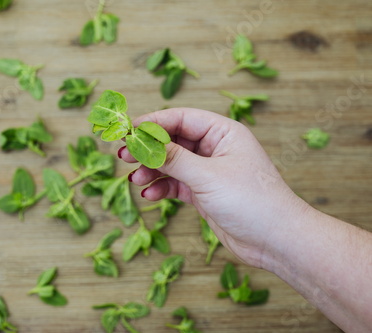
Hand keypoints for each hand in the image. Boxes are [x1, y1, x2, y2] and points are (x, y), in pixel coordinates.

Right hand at [119, 108, 308, 267]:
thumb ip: (174, 159)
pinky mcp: (204, 193)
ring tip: (134, 180)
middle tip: (123, 156)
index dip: (152, 123)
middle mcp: (215, 148)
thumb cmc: (251, 201)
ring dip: (152, 171)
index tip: (127, 131)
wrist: (276, 241)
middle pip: (173, 141)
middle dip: (148, 149)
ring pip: (172, 164)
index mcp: (223, 132)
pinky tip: (149, 195)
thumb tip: (144, 142)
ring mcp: (209, 171)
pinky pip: (176, 184)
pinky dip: (162, 188)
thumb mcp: (208, 176)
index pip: (181, 119)